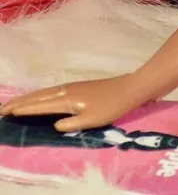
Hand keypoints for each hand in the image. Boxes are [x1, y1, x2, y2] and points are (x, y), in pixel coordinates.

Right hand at [0, 75, 147, 131]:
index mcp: (67, 99)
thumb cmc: (112, 106)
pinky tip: (39, 98)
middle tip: (2, 109)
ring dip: (28, 97)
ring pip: (44, 92)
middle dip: (19, 102)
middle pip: (38, 96)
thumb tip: (53, 126)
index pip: (39, 105)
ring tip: (14, 104)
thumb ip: (70, 124)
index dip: (22, 109)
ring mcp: (72, 86)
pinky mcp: (78, 86)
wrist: (130, 88)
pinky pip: (52, 91)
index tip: (5, 113)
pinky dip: (40, 95)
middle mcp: (66, 90)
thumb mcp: (91, 120)